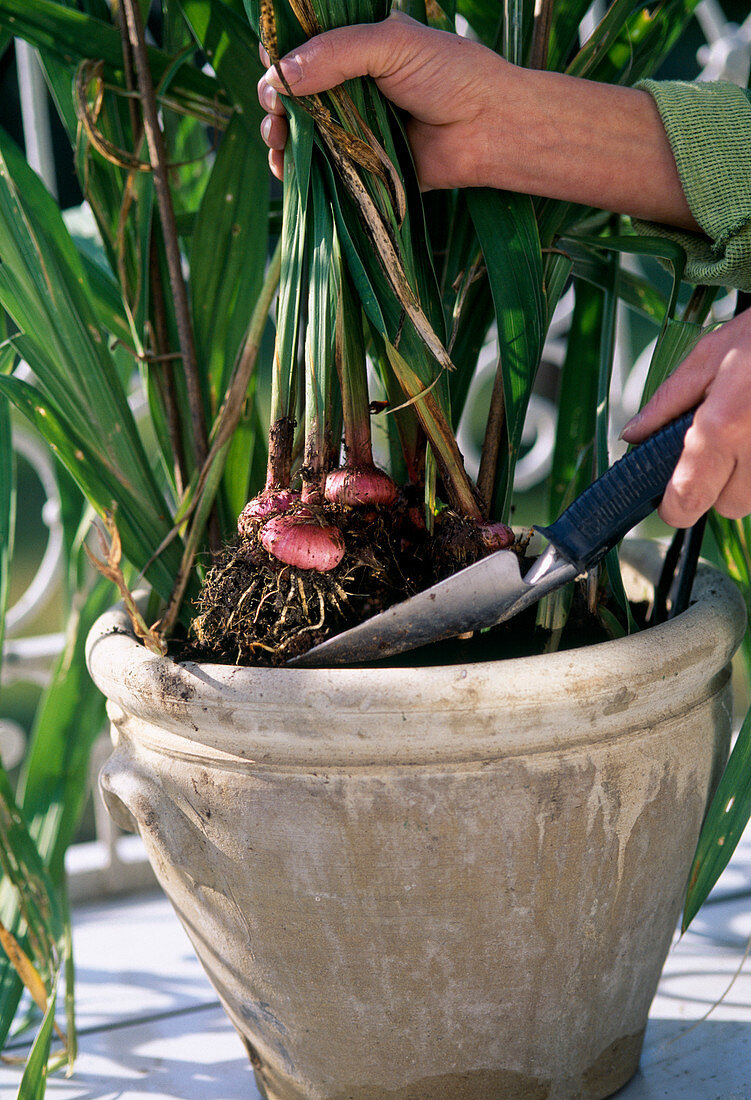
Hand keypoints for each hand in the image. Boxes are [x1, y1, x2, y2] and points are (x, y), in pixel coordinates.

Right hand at [257, 12, 509, 188]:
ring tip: (277, 140)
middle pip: (294, 94)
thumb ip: (335, 53)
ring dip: (279, 136)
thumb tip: (280, 76)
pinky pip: (322, 167)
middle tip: (273, 113)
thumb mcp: (391, 44)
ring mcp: (355, 128)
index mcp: (357, 48)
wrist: (489, 129)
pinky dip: (298, 169)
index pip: (303, 48)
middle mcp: (352, 87)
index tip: (270, 68)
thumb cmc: (450, 75)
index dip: (279, 58)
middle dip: (274, 103)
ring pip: (301, 132)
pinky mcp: (363, 165)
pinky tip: (285, 168)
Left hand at [621, 307, 750, 526]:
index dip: (674, 507)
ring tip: (748, 427)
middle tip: (723, 441)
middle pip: (729, 505)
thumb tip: (634, 434)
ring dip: (748, 475)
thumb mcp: (710, 355)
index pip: (689, 499)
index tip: (669, 500)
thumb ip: (668, 402)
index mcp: (724, 427)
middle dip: (718, 483)